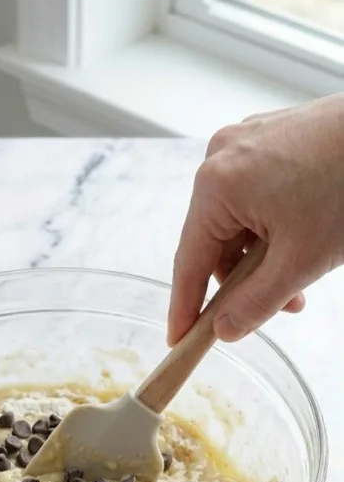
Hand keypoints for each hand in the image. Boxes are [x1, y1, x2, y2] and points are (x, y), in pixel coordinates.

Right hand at [168, 95, 343, 344]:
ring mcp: (246, 144)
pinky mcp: (269, 140)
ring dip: (263, 257)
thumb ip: (255, 304)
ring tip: (302, 275)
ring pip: (238, 222)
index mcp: (216, 185)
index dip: (184, 308)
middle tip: (281, 307)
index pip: (189, 262)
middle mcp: (221, 158)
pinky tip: (303, 240)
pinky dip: (273, 227)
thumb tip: (225, 329)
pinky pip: (255, 198)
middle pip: (215, 242)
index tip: (178, 341)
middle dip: (244, 281)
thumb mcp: (299, 262)